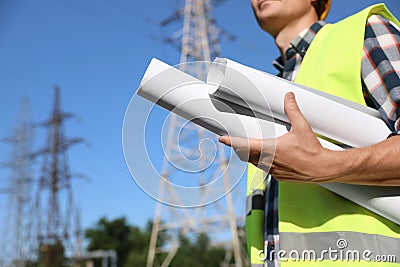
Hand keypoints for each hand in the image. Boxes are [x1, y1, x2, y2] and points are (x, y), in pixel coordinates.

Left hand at [219, 92, 339, 182]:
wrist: (323, 168)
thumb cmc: (312, 151)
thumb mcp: (301, 127)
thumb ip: (292, 110)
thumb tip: (289, 97)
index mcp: (270, 149)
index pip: (245, 145)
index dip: (232, 141)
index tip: (222, 138)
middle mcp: (269, 162)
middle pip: (247, 154)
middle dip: (242, 148)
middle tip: (238, 141)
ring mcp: (273, 171)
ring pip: (255, 163)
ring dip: (252, 155)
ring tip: (253, 147)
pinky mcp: (279, 177)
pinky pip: (266, 169)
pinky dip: (264, 163)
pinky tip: (269, 158)